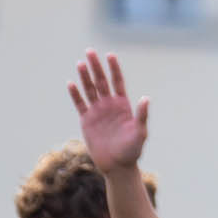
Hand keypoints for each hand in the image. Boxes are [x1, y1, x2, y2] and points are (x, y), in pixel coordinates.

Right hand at [68, 51, 149, 171]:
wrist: (117, 165)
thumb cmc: (132, 150)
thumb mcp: (140, 132)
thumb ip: (142, 115)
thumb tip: (146, 98)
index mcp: (123, 105)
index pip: (117, 82)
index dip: (114, 68)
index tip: (110, 55)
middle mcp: (109, 105)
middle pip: (101, 82)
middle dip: (96, 67)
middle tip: (90, 51)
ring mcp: (97, 112)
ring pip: (90, 90)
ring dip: (85, 77)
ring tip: (80, 62)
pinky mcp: (87, 121)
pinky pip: (80, 104)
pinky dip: (75, 94)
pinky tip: (71, 83)